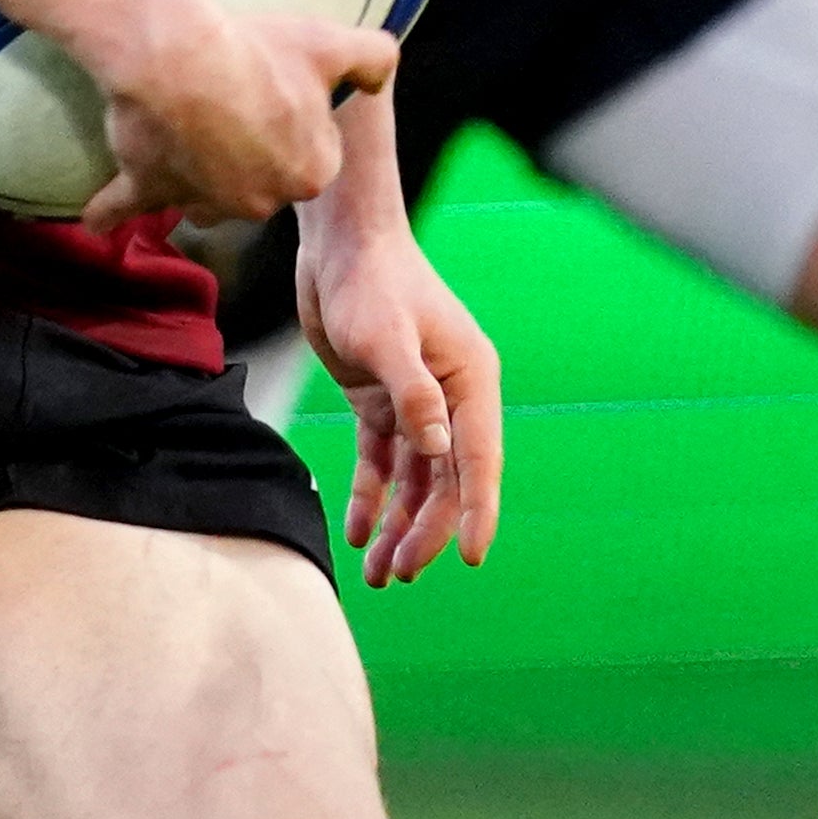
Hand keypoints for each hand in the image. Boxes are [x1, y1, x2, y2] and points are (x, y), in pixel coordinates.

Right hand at [75, 0, 389, 235]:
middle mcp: (260, 200)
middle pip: (257, 179)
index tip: (279, 90)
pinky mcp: (151, 186)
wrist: (179, 58)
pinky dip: (112, 213)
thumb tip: (382, 72)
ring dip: (193, 176)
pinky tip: (97, 225)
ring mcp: (202, 198)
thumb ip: (374, 57)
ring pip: (202, 193)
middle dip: (246, 152)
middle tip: (232, 100)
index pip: (312, 155)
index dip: (297, 120)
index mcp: (310, 171)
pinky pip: (129, 205)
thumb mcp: (333, 42)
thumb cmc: (258, 52)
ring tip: (180, 142)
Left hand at [295, 210, 501, 584]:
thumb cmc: (370, 281)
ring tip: (380, 572)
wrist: (338, 244)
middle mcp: (451, 397)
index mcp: (471, 381)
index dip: (476, 511)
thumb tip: (437, 451)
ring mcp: (416, 401)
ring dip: (399, 523)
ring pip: (414, 478)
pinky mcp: (380, 400)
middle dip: (426, 529)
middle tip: (399, 574)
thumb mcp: (387, 336)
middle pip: (445, 479)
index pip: (479, 459)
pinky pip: (379, 460)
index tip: (470, 557)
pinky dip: (372, 496)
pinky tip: (360, 532)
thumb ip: (412, 392)